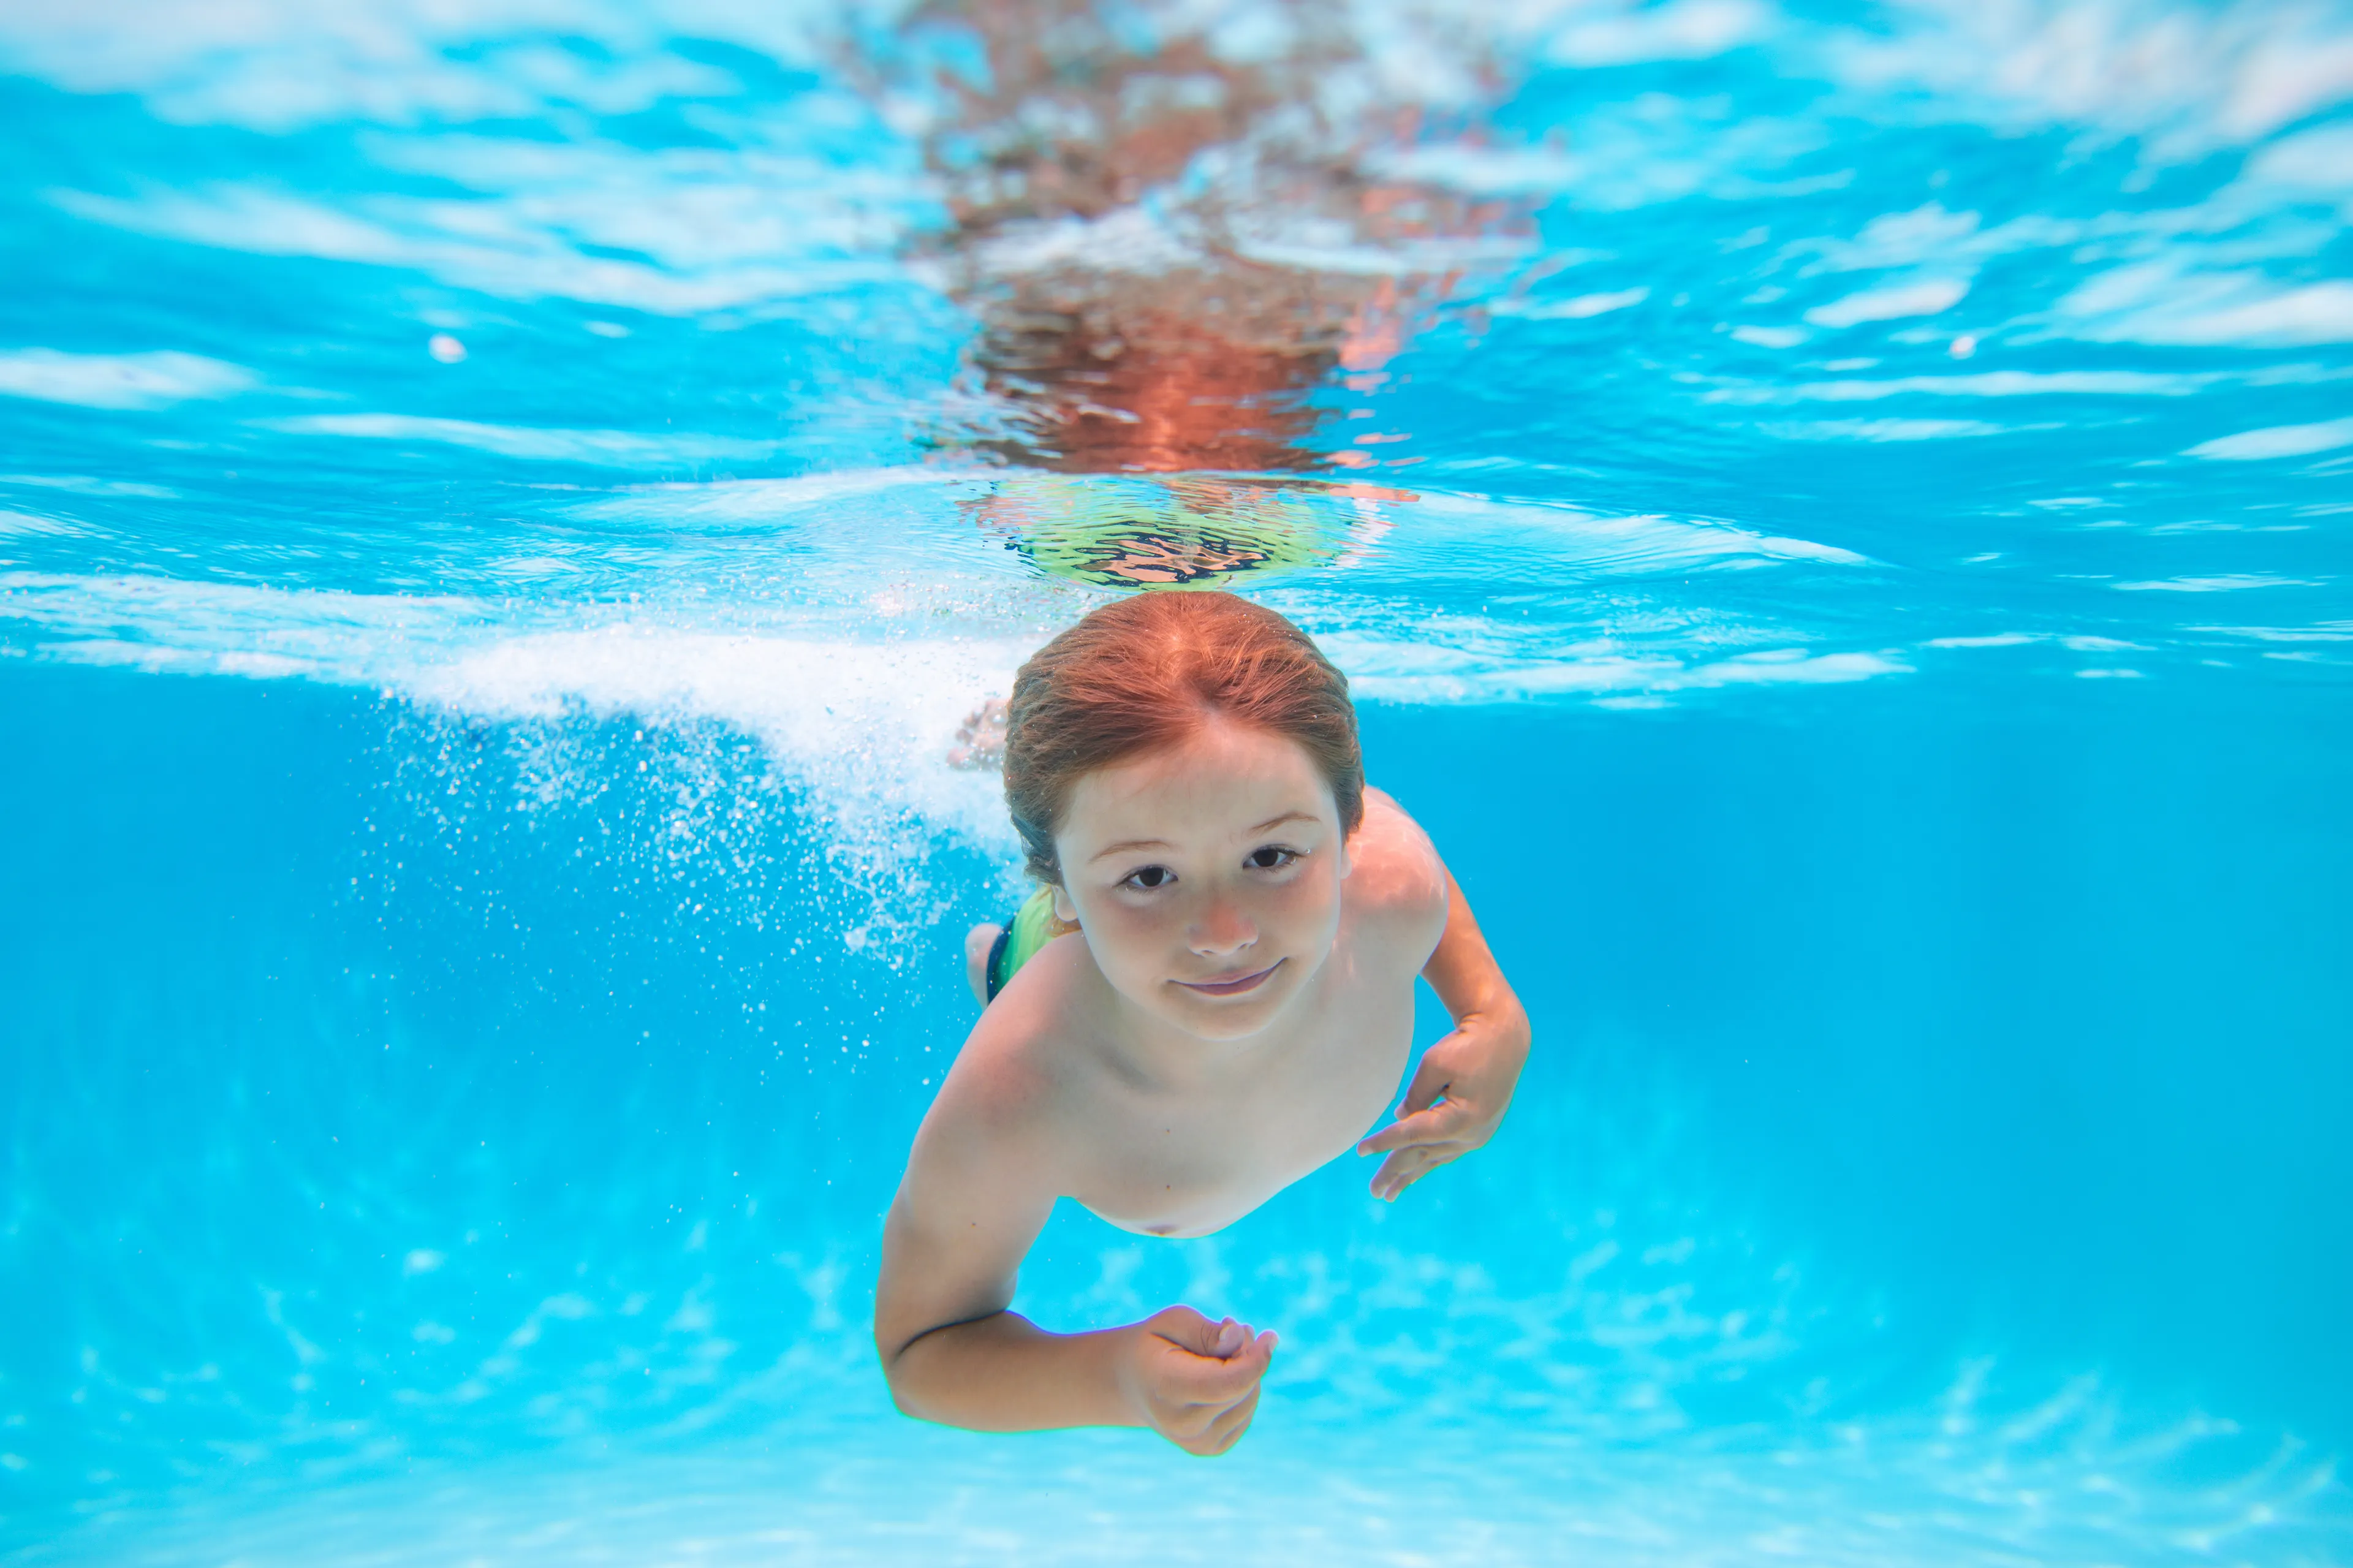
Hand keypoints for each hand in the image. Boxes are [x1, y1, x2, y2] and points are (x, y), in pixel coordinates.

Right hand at [1117, 1305, 1276, 1455]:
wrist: (1130, 1384)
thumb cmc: (1153, 1344)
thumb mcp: (1172, 1322)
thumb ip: (1206, 1331)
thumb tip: (1239, 1338)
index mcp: (1168, 1390)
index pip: (1228, 1383)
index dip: (1256, 1359)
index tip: (1270, 1336)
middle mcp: (1184, 1425)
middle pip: (1243, 1388)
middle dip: (1248, 1354)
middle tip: (1229, 1326)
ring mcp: (1198, 1442)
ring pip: (1249, 1400)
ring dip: (1247, 1370)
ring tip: (1221, 1348)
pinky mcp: (1211, 1447)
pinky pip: (1246, 1411)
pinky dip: (1242, 1389)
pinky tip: (1221, 1373)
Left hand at [1357, 1002, 1529, 1200]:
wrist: (1503, 1040)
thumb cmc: (1466, 1047)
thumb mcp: (1433, 1065)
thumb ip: (1415, 1097)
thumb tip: (1400, 1119)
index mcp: (1458, 1119)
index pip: (1411, 1135)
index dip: (1384, 1142)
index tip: (1360, 1150)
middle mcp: (1470, 1135)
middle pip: (1422, 1155)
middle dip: (1395, 1173)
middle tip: (1373, 1191)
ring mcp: (1477, 1136)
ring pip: (1435, 1160)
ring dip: (1411, 1175)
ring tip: (1390, 1194)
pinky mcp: (1479, 1132)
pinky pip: (1448, 1153)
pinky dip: (1429, 1163)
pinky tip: (1417, 1173)